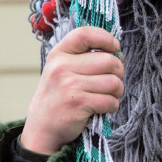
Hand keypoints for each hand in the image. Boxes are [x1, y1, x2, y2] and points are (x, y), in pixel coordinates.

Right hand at [20, 26, 124, 154]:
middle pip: (109, 61)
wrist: (42, 128)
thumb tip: (118, 52)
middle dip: (119, 72)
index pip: (85, 33)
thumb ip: (82, 58)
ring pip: (113, 82)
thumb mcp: (61, 70)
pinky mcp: (79, 104)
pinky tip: (102, 108)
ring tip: (108, 95)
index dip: (106, 38)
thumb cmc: (58, 96)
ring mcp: (70, 85)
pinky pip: (110, 101)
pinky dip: (112, 106)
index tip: (115, 48)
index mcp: (59, 54)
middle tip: (113, 81)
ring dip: (117, 91)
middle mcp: (62, 67)